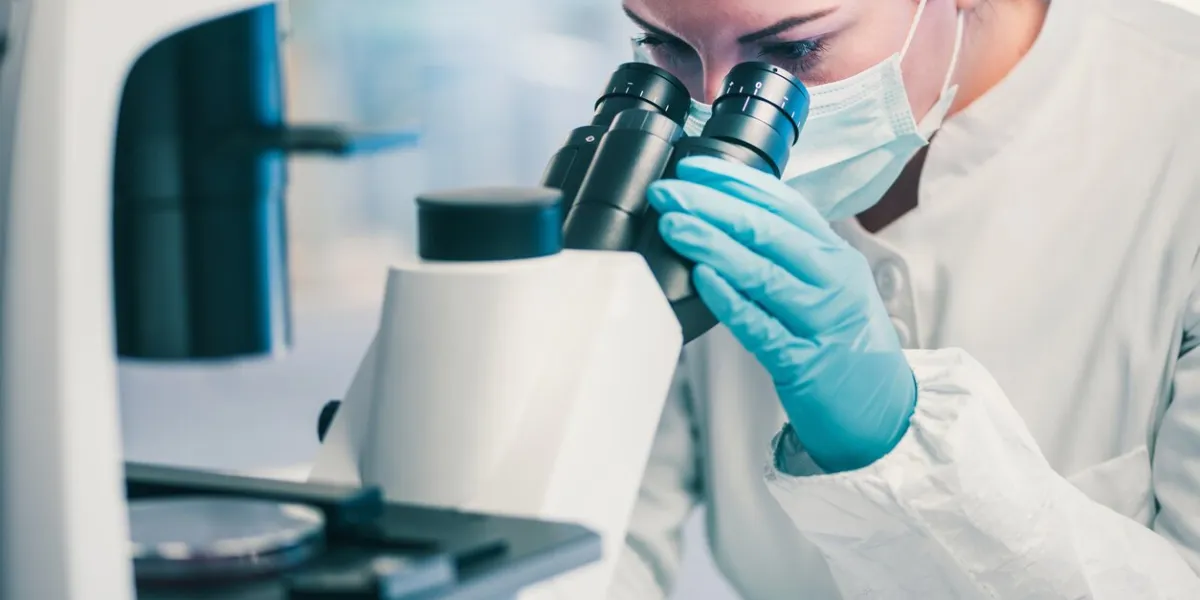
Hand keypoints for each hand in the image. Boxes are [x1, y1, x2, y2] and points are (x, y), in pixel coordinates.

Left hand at [648, 156, 916, 472]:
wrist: (884, 415)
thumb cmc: (844, 346)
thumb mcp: (829, 287)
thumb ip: (789, 255)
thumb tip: (729, 218)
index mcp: (834, 256)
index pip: (784, 204)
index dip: (737, 182)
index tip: (694, 167)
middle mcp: (832, 281)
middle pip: (769, 231)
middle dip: (713, 204)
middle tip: (668, 190)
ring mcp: (820, 321)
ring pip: (763, 272)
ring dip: (713, 244)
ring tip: (674, 225)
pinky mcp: (804, 363)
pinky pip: (761, 326)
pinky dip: (731, 300)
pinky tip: (703, 280)